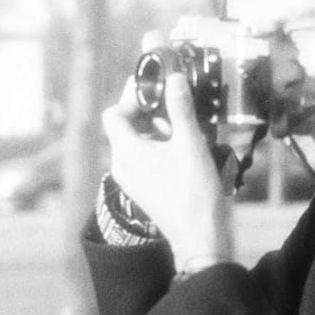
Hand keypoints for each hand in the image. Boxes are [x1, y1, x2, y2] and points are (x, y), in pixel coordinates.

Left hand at [101, 33, 232, 264]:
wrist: (200, 236)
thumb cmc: (193, 192)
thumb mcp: (190, 143)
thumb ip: (180, 108)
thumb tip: (174, 78)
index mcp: (126, 151)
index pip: (113, 113)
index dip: (132, 99)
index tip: (157, 95)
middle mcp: (122, 165)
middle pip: (126, 127)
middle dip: (152, 115)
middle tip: (178, 114)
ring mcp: (132, 180)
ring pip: (138, 144)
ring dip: (160, 133)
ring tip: (186, 136)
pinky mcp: (144, 191)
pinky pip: (146, 161)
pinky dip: (162, 151)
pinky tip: (186, 154)